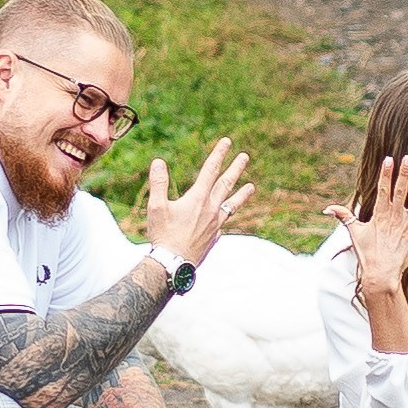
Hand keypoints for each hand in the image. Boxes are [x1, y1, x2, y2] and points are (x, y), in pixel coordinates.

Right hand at [143, 138, 251, 267]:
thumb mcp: (156, 207)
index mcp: (197, 199)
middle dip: (235, 169)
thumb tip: (159, 162)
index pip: (210, 170)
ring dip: (241, 194)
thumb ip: (159, 183)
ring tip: (251, 187)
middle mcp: (210, 210)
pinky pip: (223, 223)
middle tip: (245, 157)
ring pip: (231, 205)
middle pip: (226, 184)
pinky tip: (224, 218)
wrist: (173, 265)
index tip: (227, 142)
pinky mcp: (214, 238)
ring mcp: (215, 225)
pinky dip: (225, 217)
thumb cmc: (163, 235)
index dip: (218, 154)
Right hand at [324, 153, 407, 298]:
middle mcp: (395, 216)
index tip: (389, 159)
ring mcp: (407, 225)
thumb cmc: (367, 253)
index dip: (386, 173)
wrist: (381, 273)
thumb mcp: (354, 233)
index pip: (383, 188)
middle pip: (400, 190)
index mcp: (380, 213)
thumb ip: (344, 217)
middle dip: (405, 173)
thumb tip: (327, 209)